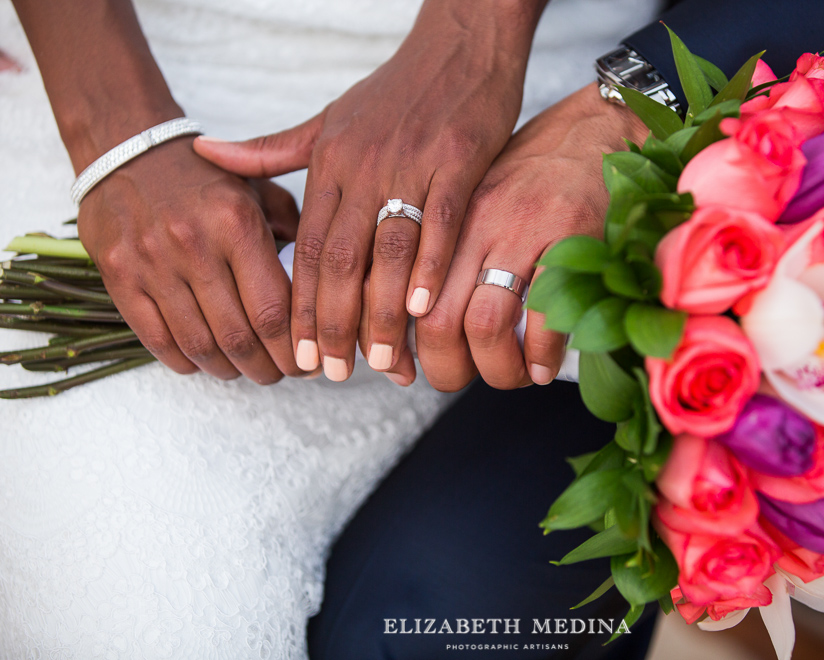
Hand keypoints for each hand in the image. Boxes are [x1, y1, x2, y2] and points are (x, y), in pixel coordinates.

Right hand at [78, 137, 305, 382]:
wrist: (128, 150)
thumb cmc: (204, 178)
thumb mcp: (260, 190)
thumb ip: (296, 232)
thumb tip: (325, 285)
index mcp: (236, 223)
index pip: (275, 310)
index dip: (296, 349)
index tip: (310, 362)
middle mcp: (194, 244)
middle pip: (240, 337)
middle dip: (269, 368)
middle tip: (283, 374)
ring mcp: (151, 263)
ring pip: (200, 345)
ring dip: (230, 370)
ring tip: (248, 371)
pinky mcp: (118, 276)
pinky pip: (157, 339)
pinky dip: (186, 361)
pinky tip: (206, 362)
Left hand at [194, 0, 546, 381]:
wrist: (459, 44)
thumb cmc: (396, 90)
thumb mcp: (329, 120)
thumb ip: (272, 151)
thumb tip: (206, 154)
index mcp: (330, 161)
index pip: (308, 248)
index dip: (302, 306)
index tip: (300, 354)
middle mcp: (363, 165)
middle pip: (340, 258)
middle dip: (334, 323)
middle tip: (334, 373)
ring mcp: (411, 162)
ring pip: (387, 248)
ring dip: (382, 311)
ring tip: (382, 361)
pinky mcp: (459, 158)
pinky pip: (440, 221)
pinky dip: (431, 267)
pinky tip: (424, 308)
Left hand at [412, 83, 648, 390]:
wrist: (595, 128)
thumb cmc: (533, 169)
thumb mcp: (472, 197)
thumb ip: (445, 249)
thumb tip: (418, 320)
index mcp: (444, 216)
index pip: (397, 291)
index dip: (394, 343)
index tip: (401, 367)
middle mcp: (476, 224)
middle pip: (434, 319)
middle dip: (442, 368)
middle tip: (455, 379)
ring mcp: (523, 231)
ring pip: (485, 324)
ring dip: (494, 369)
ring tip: (508, 377)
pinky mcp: (570, 238)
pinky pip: (546, 316)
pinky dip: (540, 353)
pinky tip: (541, 365)